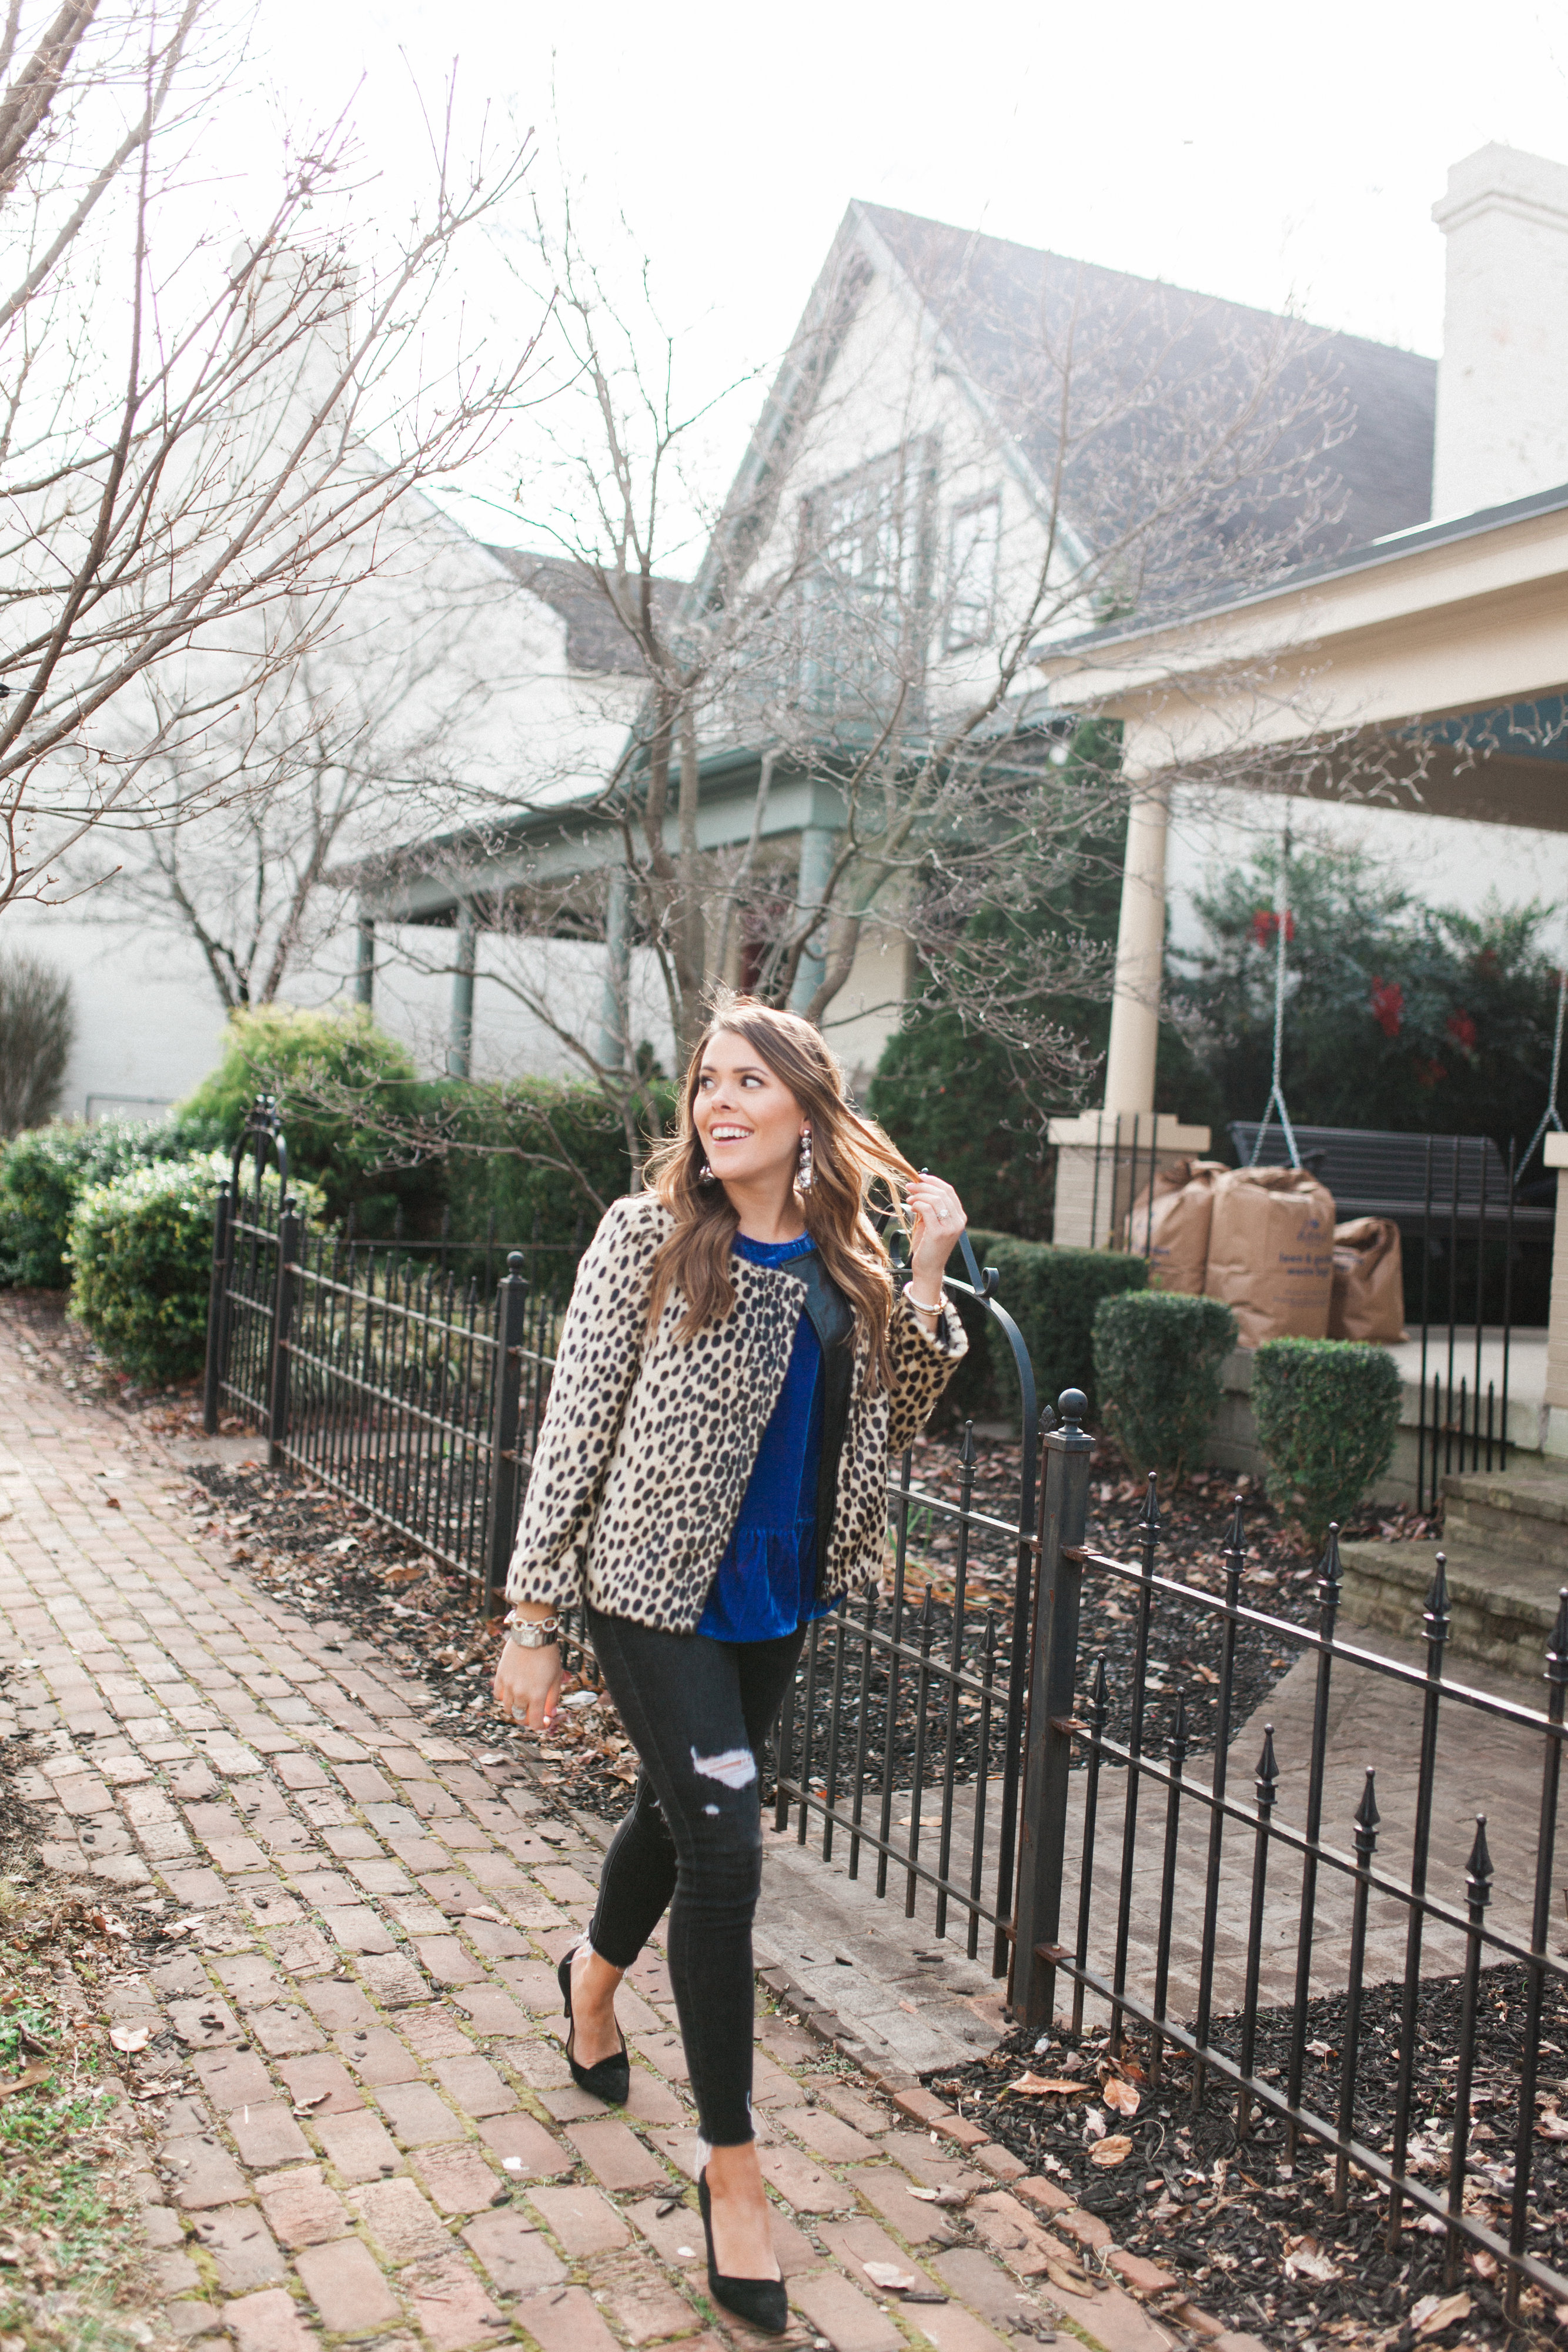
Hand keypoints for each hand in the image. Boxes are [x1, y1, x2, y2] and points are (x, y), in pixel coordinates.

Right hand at [493, 1634, 562, 1730]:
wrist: (532, 1636)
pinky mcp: (500, 1676)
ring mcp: (508, 1685)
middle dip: (528, 1719)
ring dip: (516, 1708)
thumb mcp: (556, 1678)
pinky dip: (504, 1697)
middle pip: (520, 1717)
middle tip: (534, 1713)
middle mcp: (521, 1694)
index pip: (535, 1723)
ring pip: (508, 1708)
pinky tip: (512, 1691)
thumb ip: (553, 1698)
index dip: (540, 1726)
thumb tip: (551, 1713)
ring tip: (524, 1701)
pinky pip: (498, 1695)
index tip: (544, 1722)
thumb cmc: (548, 1656)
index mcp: (537, 1696)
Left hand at [906, 1173, 966, 1297]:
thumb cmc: (927, 1245)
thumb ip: (930, 1207)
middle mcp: (958, 1221)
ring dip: (919, 1195)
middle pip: (942, 1193)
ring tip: (908, 1198)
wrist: (928, 1268)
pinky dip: (917, 1204)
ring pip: (935, 1199)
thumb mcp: (931, 1222)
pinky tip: (911, 1206)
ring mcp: (951, 1228)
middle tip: (909, 1185)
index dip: (934, 1181)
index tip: (919, 1177)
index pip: (949, 1191)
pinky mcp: (939, 1233)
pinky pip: (927, 1210)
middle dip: (923, 1186)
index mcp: (959, 1217)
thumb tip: (919, 1186)